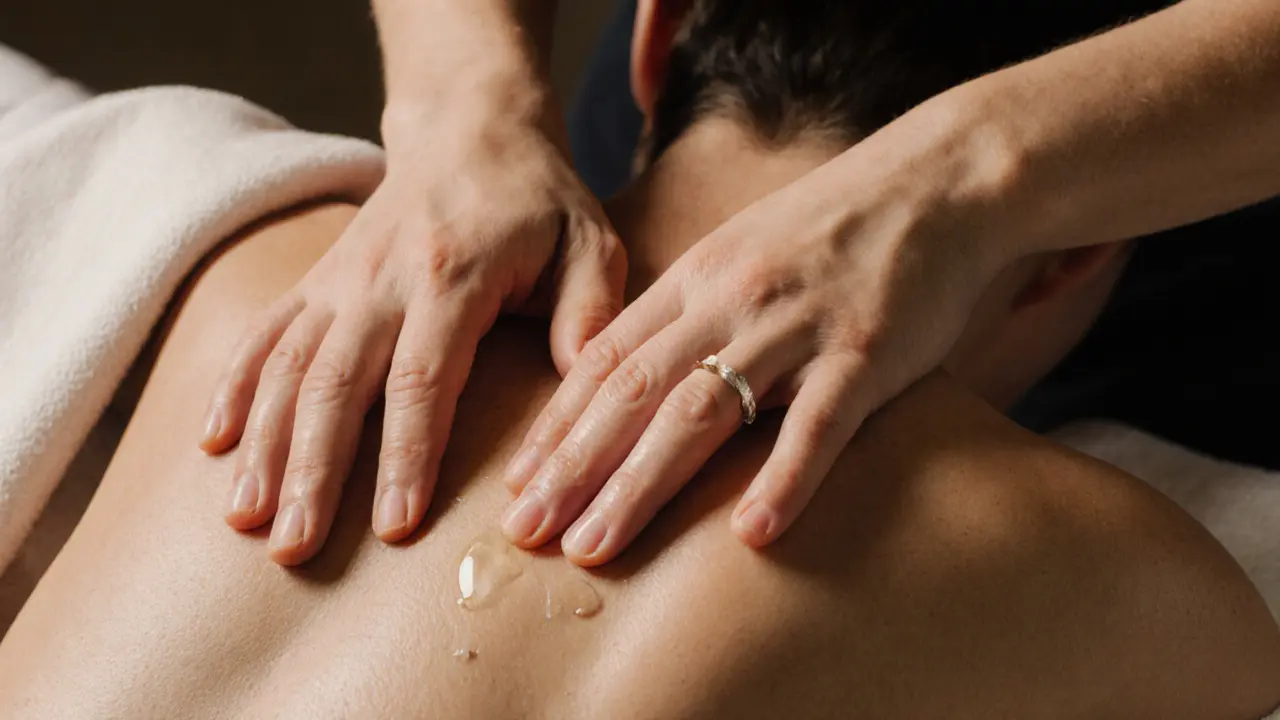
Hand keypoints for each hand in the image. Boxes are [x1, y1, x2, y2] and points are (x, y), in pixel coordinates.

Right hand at [199, 109, 624, 564]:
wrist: (470, 129)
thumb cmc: (539, 200)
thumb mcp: (588, 242)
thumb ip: (589, 310)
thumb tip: (583, 383)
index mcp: (452, 274)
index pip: (422, 376)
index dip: (406, 453)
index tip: (394, 524)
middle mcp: (381, 278)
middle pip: (336, 383)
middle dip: (311, 470)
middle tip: (294, 547)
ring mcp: (339, 279)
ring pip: (288, 366)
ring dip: (262, 444)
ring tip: (246, 518)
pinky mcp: (316, 279)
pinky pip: (263, 334)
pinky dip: (233, 386)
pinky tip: (211, 442)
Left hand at [500, 165, 1001, 565]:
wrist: (938, 181)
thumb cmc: (832, 228)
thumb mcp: (739, 252)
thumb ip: (685, 312)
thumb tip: (622, 376)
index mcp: (695, 279)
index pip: (604, 359)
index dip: (556, 425)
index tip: (517, 482)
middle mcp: (731, 301)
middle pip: (633, 391)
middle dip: (572, 467)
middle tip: (525, 531)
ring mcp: (797, 326)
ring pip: (701, 412)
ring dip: (641, 486)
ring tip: (595, 547)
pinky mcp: (867, 352)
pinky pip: (819, 423)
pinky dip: (783, 478)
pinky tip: (751, 533)